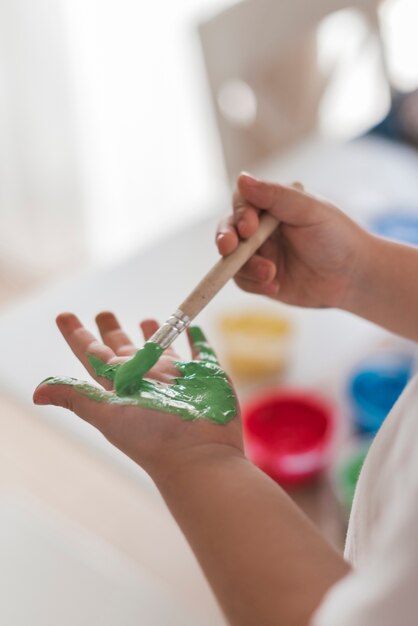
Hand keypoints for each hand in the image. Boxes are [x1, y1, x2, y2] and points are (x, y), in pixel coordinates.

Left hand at [33, 312, 242, 482]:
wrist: (199, 454)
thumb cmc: (151, 437)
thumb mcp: (109, 414)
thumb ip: (77, 397)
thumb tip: (36, 393)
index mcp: (120, 384)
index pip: (92, 354)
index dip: (77, 335)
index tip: (64, 315)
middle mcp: (145, 377)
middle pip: (124, 348)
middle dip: (112, 330)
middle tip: (104, 312)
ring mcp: (175, 376)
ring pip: (161, 348)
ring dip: (154, 333)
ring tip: (147, 319)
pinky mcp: (204, 374)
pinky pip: (199, 352)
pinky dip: (195, 339)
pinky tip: (191, 328)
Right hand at [216, 173, 368, 308]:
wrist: (354, 277)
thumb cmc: (338, 237)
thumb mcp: (310, 211)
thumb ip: (276, 195)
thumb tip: (242, 178)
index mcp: (272, 205)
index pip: (242, 202)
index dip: (239, 214)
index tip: (248, 227)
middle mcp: (261, 228)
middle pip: (229, 229)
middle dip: (226, 239)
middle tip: (229, 249)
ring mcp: (260, 254)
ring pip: (232, 259)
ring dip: (246, 267)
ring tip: (271, 274)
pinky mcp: (261, 279)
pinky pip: (243, 281)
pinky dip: (254, 283)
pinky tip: (276, 285)